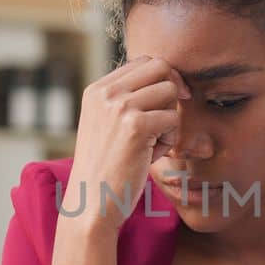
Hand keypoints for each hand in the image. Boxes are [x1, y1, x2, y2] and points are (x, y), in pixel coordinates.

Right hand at [66, 55, 190, 230]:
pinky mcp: (136, 126)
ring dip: (170, 117)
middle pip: (161, 67)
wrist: (92, 203)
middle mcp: (106, 92)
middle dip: (173, 90)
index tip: (167, 101)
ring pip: (170, 91)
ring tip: (154, 142)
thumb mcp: (107, 124)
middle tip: (168, 119)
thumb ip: (127, 100)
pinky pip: (173, 118)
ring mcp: (120, 107)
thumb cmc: (106, 168)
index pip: (143, 62)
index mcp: (96, 89)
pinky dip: (169, 139)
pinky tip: (152, 155)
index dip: (163, 78)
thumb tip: (169, 80)